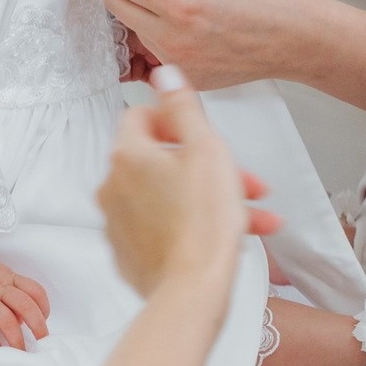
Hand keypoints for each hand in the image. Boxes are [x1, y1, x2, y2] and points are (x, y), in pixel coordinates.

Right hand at [0, 250, 51, 350]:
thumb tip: (21, 319)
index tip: (45, 319)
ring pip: (7, 320)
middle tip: (41, 342)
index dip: (45, 307)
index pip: (35, 290)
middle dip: (38, 326)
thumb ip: (12, 292)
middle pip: (26, 307)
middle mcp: (0, 287)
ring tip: (20, 351)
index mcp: (9, 278)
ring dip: (16, 339)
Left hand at [98, 70, 282, 299]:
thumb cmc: (203, 224)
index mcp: (127, 155)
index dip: (176, 121)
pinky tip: (229, 235)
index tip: (200, 135)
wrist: (192, 292)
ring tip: (252, 214)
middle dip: (206, 166)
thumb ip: (184, 107)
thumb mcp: (207, 150)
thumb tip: (163, 73)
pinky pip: (162, 228)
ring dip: (207, 198)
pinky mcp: (129, 253)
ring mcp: (118, 222)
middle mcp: (113, 186)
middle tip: (242, 180)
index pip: (141, 116)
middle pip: (159, 160)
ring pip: (167, 196)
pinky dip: (191, 226)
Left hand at [101, 0, 317, 90]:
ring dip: (141, 3)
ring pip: (132, 27)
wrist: (299, 37)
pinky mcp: (186, 77)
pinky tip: (187, 17)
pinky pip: (153, 50)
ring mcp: (178, 63)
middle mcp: (172, 39)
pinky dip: (159, 29)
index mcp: (179, 3)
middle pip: (115, 3)